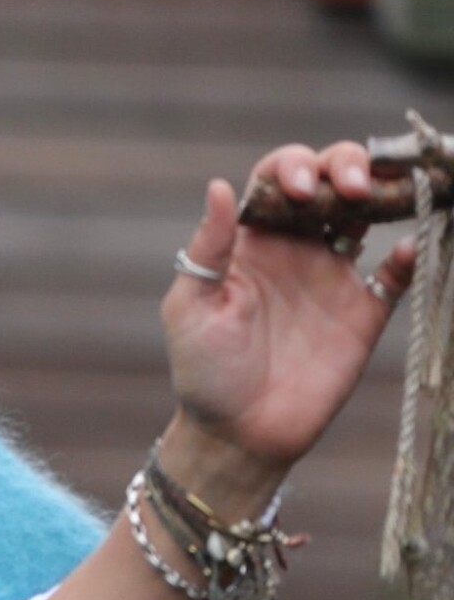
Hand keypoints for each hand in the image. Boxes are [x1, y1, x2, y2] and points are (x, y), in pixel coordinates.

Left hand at [163, 139, 417, 482]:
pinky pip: (397, 272)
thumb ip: (208, 250)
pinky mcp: (364, 311)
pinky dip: (409, 255)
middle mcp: (297, 246)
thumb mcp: (190, 310)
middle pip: (332, 180)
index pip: (279, 178)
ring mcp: (334, 275)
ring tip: (383, 194)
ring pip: (370, 211)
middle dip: (347, 165)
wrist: (239, 434)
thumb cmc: (204, 373)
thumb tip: (217, 185)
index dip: (295, 167)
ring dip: (384, 191)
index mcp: (253, 240)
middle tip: (350, 189)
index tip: (301, 191)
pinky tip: (404, 252)